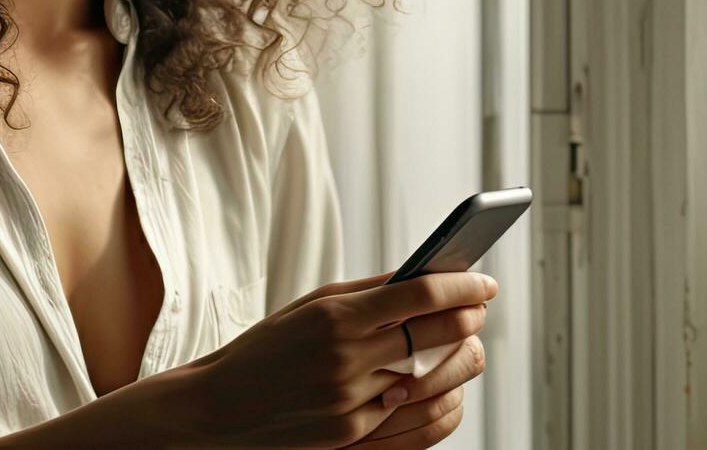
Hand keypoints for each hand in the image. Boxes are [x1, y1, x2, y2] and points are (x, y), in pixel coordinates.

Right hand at [175, 271, 497, 447]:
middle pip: (438, 334)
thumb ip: (371, 291)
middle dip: (469, 319)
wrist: (220, 407)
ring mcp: (350, 398)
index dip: (464, 287)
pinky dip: (423, 392)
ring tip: (464, 344)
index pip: (422, 294)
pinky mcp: (351, 432)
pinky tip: (427, 379)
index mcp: (338, 315)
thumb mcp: (314, 305)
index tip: (486, 283)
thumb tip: (427, 275)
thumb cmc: (270, 347)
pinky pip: (407, 411)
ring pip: (432, 377)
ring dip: (457, 357)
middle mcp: (347, 357)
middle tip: (479, 309)